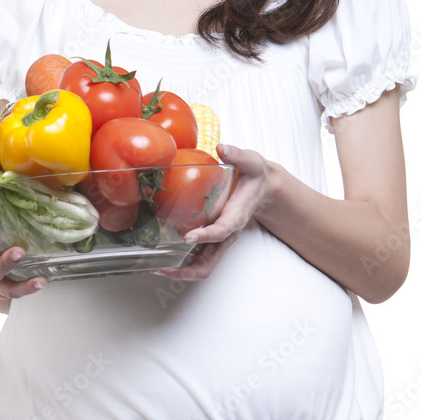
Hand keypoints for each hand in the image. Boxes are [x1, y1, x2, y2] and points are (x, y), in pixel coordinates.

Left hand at [152, 143, 273, 280]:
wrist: (263, 187)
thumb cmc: (256, 176)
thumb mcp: (252, 161)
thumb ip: (238, 155)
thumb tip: (222, 148)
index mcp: (236, 216)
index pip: (221, 231)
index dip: (205, 236)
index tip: (188, 237)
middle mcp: (227, 233)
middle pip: (208, 263)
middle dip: (186, 270)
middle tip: (162, 268)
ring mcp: (219, 239)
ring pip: (202, 265)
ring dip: (181, 270)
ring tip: (156, 268)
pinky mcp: (212, 238)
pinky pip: (197, 257)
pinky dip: (181, 261)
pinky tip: (162, 256)